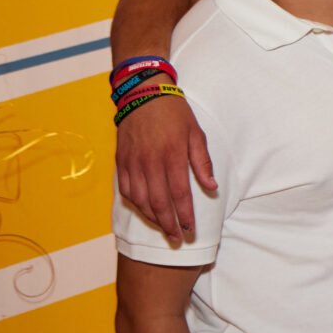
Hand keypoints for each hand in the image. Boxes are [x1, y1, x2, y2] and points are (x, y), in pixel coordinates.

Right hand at [116, 95, 215, 241]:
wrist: (143, 94)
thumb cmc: (175, 113)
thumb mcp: (196, 134)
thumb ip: (202, 162)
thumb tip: (211, 187)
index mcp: (172, 155)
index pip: (179, 194)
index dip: (185, 215)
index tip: (191, 230)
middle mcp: (150, 162)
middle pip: (159, 203)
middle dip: (169, 224)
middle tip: (178, 238)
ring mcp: (133, 163)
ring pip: (141, 200)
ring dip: (153, 218)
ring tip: (165, 229)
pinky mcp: (122, 162)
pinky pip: (127, 190)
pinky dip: (137, 205)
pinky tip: (146, 212)